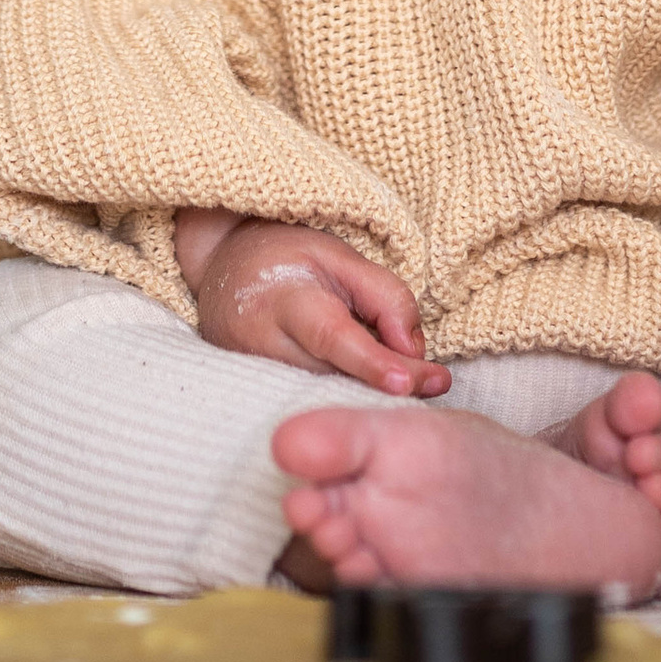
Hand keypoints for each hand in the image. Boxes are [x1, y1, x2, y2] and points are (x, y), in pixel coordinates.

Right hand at [176, 213, 451, 396]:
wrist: (223, 269)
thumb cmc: (289, 258)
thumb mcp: (341, 257)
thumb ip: (386, 298)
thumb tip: (414, 352)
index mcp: (284, 300)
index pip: (333, 337)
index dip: (372, 363)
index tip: (410, 381)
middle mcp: (262, 345)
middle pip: (335, 377)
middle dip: (388, 383)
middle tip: (437, 381)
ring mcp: (253, 376)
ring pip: (325, 398)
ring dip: (369, 394)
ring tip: (407, 379)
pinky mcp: (255, 395)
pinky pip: (310, 405)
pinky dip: (344, 400)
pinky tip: (370, 391)